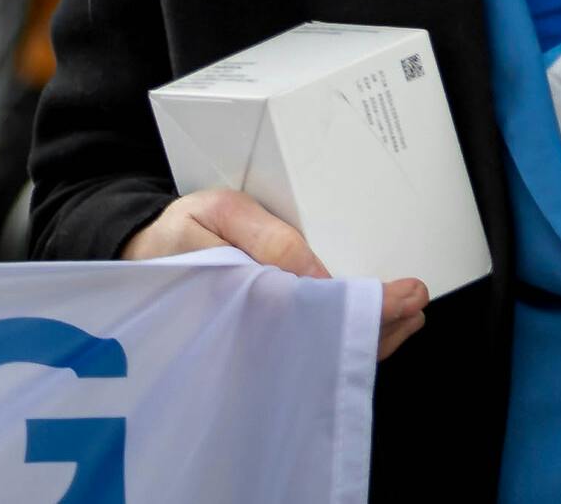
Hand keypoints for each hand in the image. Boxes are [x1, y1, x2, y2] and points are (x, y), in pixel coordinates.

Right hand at [129, 187, 429, 358]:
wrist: (143, 251)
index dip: (370, 308)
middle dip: (382, 325)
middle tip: (417, 304)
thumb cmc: (180, 229)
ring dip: (374, 334)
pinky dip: (352, 336)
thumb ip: (267, 239)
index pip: (325, 311)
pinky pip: (315, 345)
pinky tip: (378, 324)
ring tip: (410, 315)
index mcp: (254, 298)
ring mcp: (267, 337)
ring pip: (329, 347)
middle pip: (335, 337)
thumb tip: (322, 277)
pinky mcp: (266, 336)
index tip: (407, 297)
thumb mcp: (217, 212)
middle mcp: (266, 328)